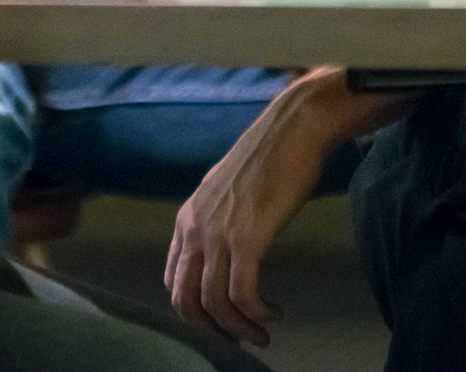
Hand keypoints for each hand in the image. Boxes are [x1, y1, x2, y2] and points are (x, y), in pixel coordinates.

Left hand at [166, 86, 330, 344]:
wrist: (293, 128)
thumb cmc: (269, 156)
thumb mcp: (227, 191)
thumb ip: (216, 221)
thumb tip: (223, 253)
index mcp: (187, 218)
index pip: (173, 281)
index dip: (196, 310)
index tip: (222, 320)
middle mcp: (194, 228)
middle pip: (186, 300)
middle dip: (212, 328)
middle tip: (240, 336)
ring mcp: (218, 233)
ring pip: (214, 303)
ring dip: (239, 328)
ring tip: (262, 332)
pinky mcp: (247, 238)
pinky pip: (241, 294)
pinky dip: (256, 312)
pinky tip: (273, 312)